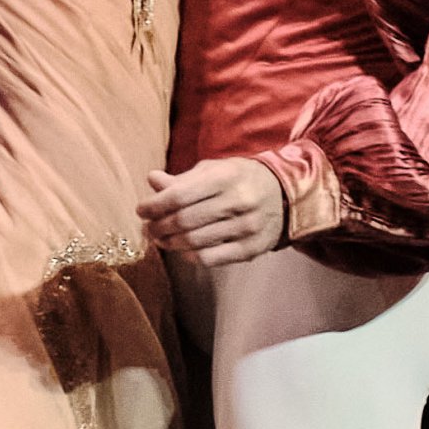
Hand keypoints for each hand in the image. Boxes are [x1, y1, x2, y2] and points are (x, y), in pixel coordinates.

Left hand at [139, 157, 287, 267]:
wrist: (286, 194)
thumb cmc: (241, 179)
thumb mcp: (214, 170)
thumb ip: (183, 179)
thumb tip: (152, 181)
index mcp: (226, 177)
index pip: (179, 195)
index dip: (154, 205)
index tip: (141, 210)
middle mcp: (238, 202)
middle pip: (184, 221)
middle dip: (159, 226)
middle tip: (148, 228)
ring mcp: (247, 227)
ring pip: (194, 242)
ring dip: (170, 243)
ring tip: (161, 239)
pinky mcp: (251, 249)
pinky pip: (210, 258)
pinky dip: (190, 256)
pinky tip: (184, 250)